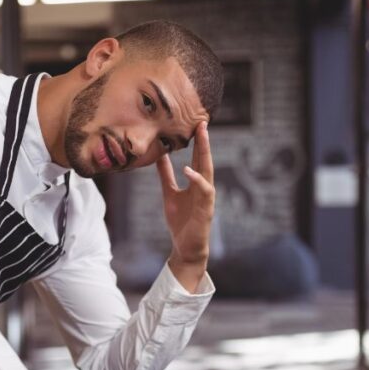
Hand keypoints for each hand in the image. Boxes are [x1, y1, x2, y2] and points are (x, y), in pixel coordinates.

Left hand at [157, 121, 214, 292]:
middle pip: (205, 160)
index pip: (198, 158)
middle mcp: (204, 188)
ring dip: (205, 154)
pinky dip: (197, 179)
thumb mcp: (169, 193)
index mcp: (196, 183)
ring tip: (201, 137)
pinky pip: (204, 191)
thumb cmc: (180, 222)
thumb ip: (166, 175)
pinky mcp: (207, 209)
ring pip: (208, 171)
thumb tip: (160, 157)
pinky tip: (189, 170)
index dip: (197, 142)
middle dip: (204, 142)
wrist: (185, 247)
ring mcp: (207, 198)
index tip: (195, 124)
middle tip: (202, 122)